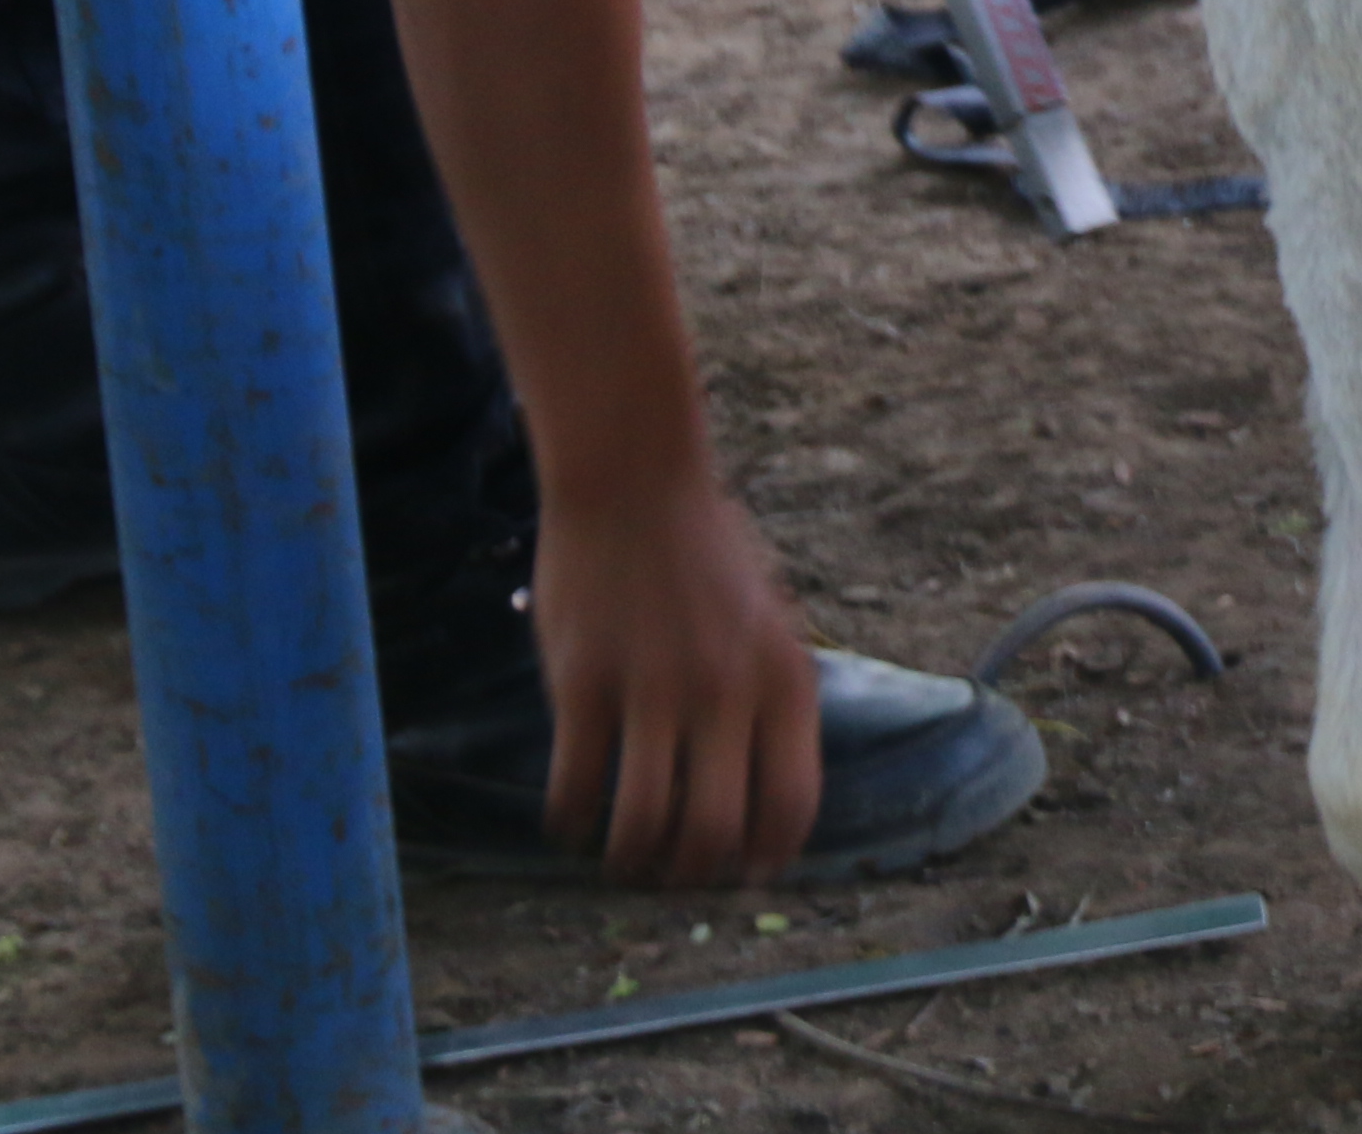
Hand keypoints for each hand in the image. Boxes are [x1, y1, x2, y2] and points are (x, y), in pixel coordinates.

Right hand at [534, 481, 824, 883]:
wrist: (637, 485)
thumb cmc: (706, 554)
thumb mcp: (770, 623)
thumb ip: (770, 698)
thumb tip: (765, 791)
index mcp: (785, 679)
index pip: (792, 803)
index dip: (769, 856)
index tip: (744, 876)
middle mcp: (727, 693)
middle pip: (714, 832)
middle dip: (690, 873)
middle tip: (670, 876)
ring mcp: (653, 692)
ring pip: (642, 825)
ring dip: (628, 862)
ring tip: (618, 861)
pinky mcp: (583, 687)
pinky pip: (576, 787)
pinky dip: (570, 823)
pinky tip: (569, 822)